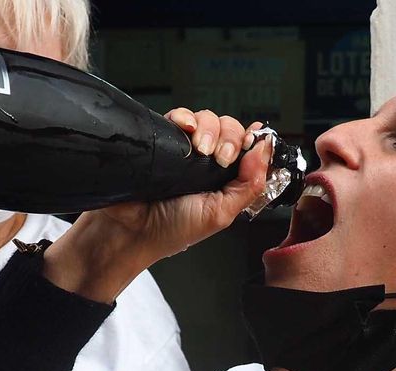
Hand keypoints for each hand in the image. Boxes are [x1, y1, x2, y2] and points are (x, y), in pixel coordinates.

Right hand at [46, 111, 272, 302]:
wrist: (130, 230)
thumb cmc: (172, 228)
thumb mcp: (221, 213)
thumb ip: (249, 185)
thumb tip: (266, 149)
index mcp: (225, 179)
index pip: (248, 148)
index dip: (252, 142)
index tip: (251, 145)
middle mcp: (207, 161)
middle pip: (230, 128)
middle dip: (230, 138)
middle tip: (220, 158)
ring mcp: (184, 148)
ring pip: (207, 119)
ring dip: (209, 129)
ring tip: (200, 150)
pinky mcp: (162, 138)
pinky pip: (179, 116)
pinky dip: (185, 117)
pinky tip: (184, 128)